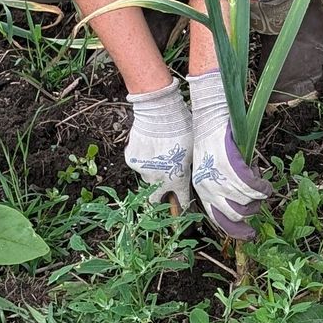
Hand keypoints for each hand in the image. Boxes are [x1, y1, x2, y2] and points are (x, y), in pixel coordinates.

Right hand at [123, 80, 190, 211]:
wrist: (159, 113)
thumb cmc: (181, 129)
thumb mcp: (191, 150)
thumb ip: (186, 167)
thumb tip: (185, 173)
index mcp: (177, 179)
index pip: (181, 201)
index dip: (182, 207)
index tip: (181, 209)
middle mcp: (158, 179)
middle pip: (155, 198)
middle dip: (158, 198)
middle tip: (161, 191)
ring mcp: (143, 170)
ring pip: (146, 177)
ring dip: (152, 171)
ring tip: (157, 154)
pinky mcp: (131, 160)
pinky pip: (137, 164)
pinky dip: (142, 158)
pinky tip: (148, 145)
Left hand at [187, 69, 270, 239]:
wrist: (210, 116)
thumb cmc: (211, 140)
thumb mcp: (211, 168)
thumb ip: (222, 186)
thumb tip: (242, 201)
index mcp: (202, 190)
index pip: (219, 221)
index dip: (236, 231)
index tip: (249, 235)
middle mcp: (209, 188)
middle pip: (237, 215)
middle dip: (252, 209)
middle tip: (258, 197)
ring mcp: (220, 179)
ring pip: (248, 202)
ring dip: (258, 194)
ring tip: (258, 180)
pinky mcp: (232, 167)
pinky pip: (255, 187)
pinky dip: (263, 186)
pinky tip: (264, 180)